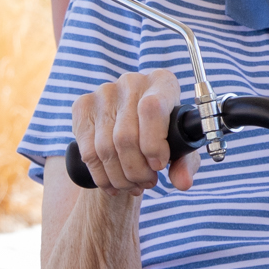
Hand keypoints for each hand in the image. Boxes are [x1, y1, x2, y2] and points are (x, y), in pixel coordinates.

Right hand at [70, 68, 196, 193]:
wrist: (135, 124)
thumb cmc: (164, 132)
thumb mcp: (180, 146)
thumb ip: (186, 164)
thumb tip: (183, 182)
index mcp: (161, 82)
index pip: (152, 109)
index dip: (153, 143)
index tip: (158, 165)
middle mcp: (131, 82)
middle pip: (126, 136)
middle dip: (137, 170)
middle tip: (146, 183)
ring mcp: (104, 93)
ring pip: (105, 148)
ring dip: (120, 177)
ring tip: (132, 185)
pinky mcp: (82, 107)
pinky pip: (88, 151)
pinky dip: (101, 176)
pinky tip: (113, 184)